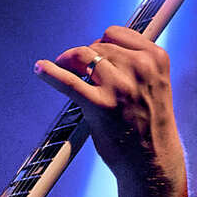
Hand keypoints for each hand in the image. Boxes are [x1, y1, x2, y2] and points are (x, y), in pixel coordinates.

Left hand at [35, 25, 186, 196]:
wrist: (153, 163)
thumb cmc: (150, 126)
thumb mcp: (154, 85)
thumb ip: (135, 64)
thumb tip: (100, 47)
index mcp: (156, 59)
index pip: (117, 34)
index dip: (101, 43)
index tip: (93, 53)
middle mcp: (140, 68)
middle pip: (98, 44)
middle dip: (85, 56)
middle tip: (77, 70)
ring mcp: (120, 87)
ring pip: (83, 56)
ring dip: (69, 61)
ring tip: (62, 68)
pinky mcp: (101, 105)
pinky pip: (68, 81)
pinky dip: (51, 73)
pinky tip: (40, 69)